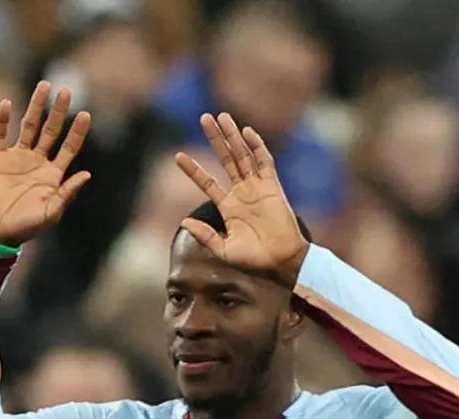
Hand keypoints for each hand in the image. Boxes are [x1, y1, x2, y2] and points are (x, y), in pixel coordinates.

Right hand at [0, 81, 91, 246]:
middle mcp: (37, 163)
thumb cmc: (24, 228)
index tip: (85, 114)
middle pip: (51, 131)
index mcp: (52, 175)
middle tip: (66, 91)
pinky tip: (7, 104)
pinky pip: (0, 136)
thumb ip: (67, 194)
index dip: (77, 132)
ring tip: (44, 86)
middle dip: (59, 112)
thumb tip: (87, 174)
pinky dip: (2, 120)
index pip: (69, 148)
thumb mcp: (50, 213)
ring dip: (36, 107)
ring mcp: (17, 159)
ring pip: (29, 127)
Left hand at [175, 114, 308, 286]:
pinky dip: (256, 146)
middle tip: (204, 117)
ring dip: (232, 136)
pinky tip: (246, 132)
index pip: (207, 182)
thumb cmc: (253, 259)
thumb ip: (205, 235)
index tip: (177, 156)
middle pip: (225, 159)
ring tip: (221, 116)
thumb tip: (183, 222)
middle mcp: (241, 192)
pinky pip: (264, 161)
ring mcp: (257, 187)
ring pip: (243, 155)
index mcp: (228, 207)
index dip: (193, 170)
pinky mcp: (273, 186)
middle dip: (215, 138)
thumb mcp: (223, 250)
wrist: (280, 261)